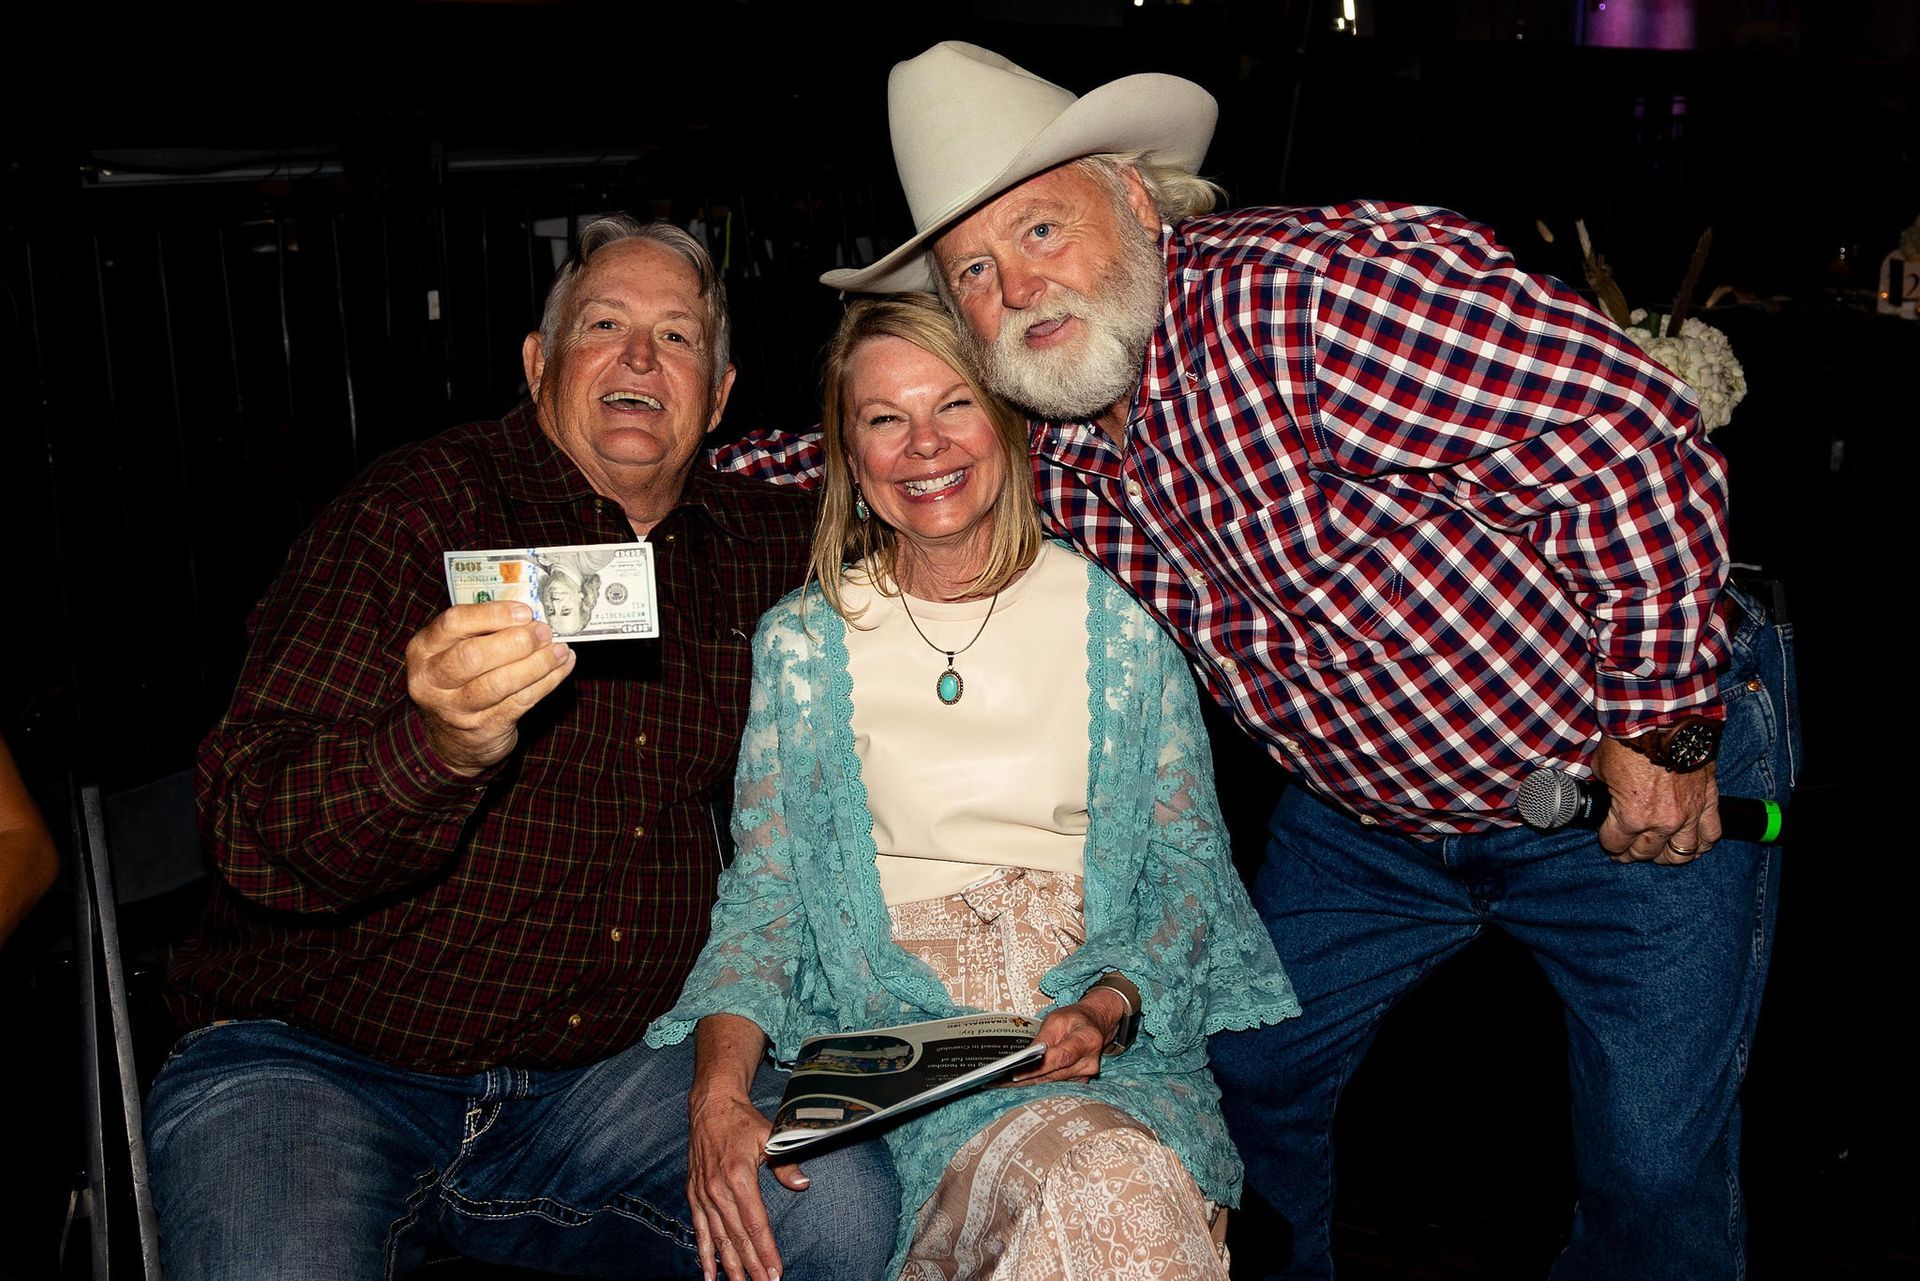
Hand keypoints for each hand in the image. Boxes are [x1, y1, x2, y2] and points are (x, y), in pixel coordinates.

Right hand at [405, 602, 576, 775]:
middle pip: (473, 656)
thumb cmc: (461, 681)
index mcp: (422, 649)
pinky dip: (548, 681)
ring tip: (560, 650)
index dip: (492, 614)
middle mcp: (431, 680)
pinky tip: (563, 666)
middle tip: (544, 632)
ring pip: (500, 682)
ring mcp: (455, 708)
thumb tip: (531, 614)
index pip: (453, 623)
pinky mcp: (483, 727)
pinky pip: (521, 701)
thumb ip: (482, 631)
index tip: (524, 611)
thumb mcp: (454, 652)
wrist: (454, 740)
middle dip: (516, 642)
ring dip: (538, 663)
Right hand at [686, 1088, 806, 1280]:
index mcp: (739, 1177)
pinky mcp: (694, 1194)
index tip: (776, 1271)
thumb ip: (785, 1163)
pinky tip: (709, 1274)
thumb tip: (802, 1185)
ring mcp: (704, 1194)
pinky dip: (704, 1253)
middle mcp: (718, 1190)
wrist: (711, 1106)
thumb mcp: (770, 1136)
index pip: (755, 1223)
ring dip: (730, 1266)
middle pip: (737, 1237)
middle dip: (751, 1266)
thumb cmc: (743, 1122)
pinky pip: (699, 1229)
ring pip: (718, 1238)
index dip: (766, 1250)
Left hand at [1013, 987, 1127, 1085]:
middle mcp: (1089, 1062)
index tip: (1016, 1074)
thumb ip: (1043, 1038)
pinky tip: (1022, 1083)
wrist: (1094, 1025)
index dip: (1038, 1068)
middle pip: (1054, 1075)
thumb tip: (1027, 1057)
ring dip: (1030, 1083)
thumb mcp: (1056, 1019)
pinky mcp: (1079, 1082)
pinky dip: (1039, 1082)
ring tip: (1005, 1084)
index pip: (1060, 1058)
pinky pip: (1056, 1084)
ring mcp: (1086, 1074)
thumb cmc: (1074, 1019)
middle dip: (1028, 1079)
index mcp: (1087, 1040)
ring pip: (1053, 1082)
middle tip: (1001, 1083)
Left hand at [1592, 736, 1722, 863]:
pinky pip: (1711, 834)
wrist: (1665, 717)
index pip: (1616, 844)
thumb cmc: (1631, 739)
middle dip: (1633, 854)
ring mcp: (1689, 814)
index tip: (1609, 842)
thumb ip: (1606, 789)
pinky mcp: (1709, 801)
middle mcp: (1662, 822)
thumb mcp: (1602, 767)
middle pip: (1647, 853)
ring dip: (1668, 856)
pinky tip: (1693, 845)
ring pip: (1682, 852)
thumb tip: (1606, 794)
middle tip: (1629, 851)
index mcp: (1632, 816)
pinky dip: (1702, 843)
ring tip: (1660, 852)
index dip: (1609, 844)